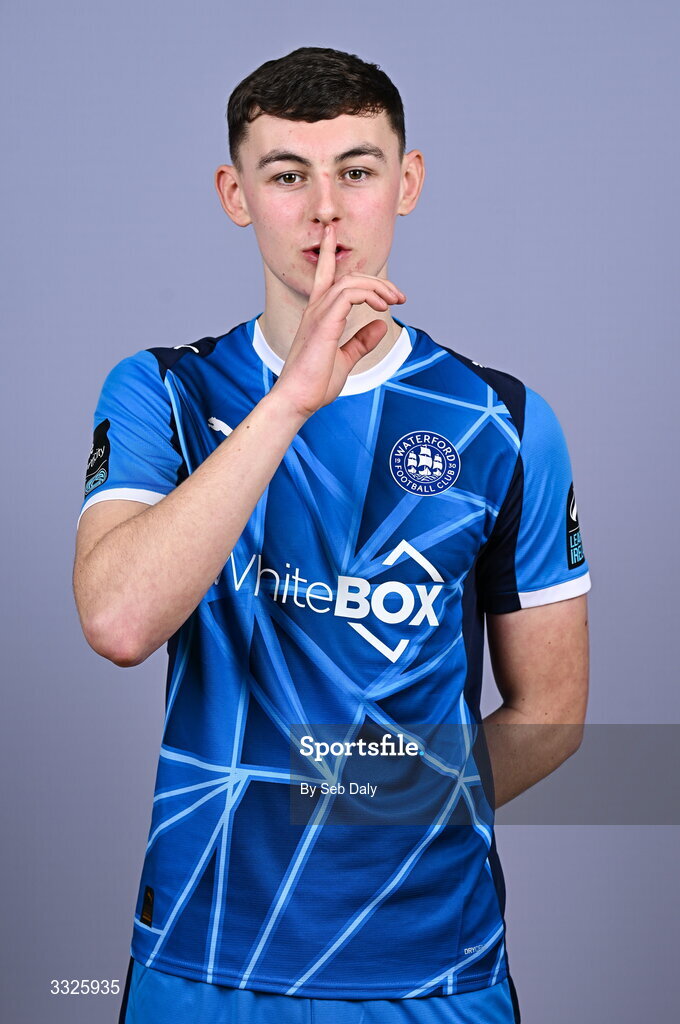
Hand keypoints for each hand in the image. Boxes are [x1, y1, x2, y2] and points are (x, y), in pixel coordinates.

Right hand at [272, 222, 405, 416]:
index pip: (322, 275)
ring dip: (379, 287)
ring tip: (396, 301)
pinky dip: (370, 295)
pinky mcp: (324, 323)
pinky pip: (350, 294)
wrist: (297, 400)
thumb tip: (381, 325)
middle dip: (377, 281)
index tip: (331, 232)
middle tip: (400, 297)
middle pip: (347, 276)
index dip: (327, 252)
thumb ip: (361, 342)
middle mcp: (315, 309)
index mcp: (317, 316)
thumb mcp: (344, 359)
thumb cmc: (315, 384)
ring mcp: (318, 314)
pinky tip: (383, 308)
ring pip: (351, 281)